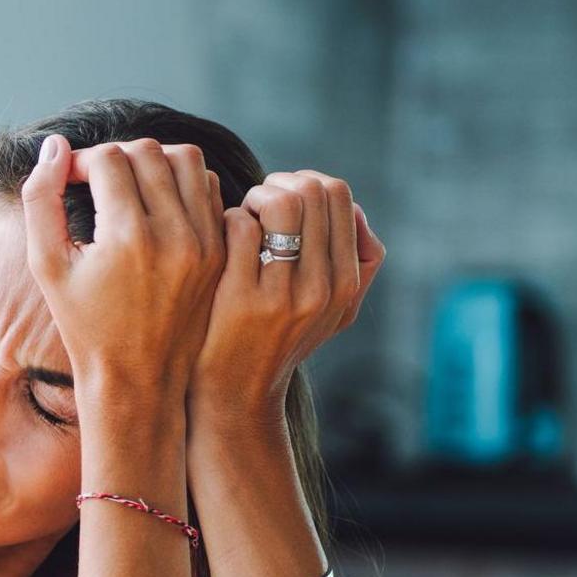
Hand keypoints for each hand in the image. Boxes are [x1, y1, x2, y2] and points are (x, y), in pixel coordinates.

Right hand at [19, 134, 226, 422]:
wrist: (137, 378)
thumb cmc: (83, 324)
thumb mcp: (47, 266)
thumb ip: (40, 200)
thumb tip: (54, 145)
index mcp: (125, 238)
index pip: (107, 159)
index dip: (81, 161)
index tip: (68, 179)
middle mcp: (172, 235)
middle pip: (146, 152)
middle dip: (115, 156)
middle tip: (96, 179)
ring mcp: (203, 241)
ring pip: (185, 159)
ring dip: (152, 160)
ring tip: (129, 186)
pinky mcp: (219, 249)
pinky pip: (207, 188)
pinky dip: (181, 182)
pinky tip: (157, 205)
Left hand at [192, 170, 385, 425]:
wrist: (237, 394)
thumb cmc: (278, 341)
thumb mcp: (334, 312)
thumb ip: (357, 263)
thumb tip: (355, 210)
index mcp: (347, 282)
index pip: (338, 194)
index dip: (305, 182)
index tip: (282, 200)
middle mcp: (323, 287)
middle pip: (311, 190)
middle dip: (278, 184)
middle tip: (257, 205)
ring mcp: (283, 294)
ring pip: (280, 202)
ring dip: (254, 197)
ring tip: (242, 217)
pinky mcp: (242, 299)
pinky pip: (239, 226)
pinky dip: (227, 221)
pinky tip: (220, 242)